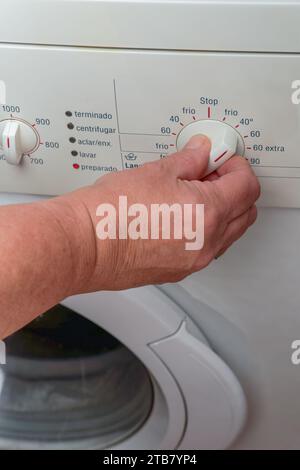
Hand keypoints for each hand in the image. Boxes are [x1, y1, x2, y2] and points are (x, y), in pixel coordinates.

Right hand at [45, 135, 259, 292]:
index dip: (237, 167)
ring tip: (193, 196)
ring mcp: (194, 261)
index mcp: (209, 213)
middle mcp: (207, 242)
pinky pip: (206, 250)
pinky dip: (205, 232)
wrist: (86, 244)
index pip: (247, 186)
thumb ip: (189, 160)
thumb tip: (201, 153)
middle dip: (235, 189)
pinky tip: (181, 218)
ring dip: (222, 213)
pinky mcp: (178, 272)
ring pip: (228, 234)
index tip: (222, 160)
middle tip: (210, 174)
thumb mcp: (157, 172)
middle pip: (245, 213)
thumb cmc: (114, 212)